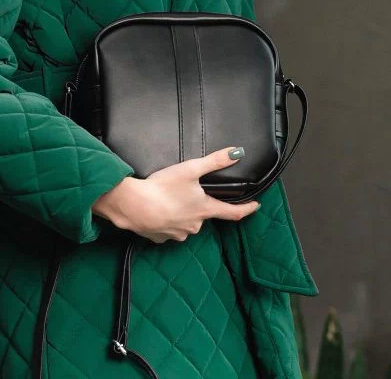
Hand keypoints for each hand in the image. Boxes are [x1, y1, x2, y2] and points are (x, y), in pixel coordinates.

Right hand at [92, 146, 259, 242]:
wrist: (135, 207)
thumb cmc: (164, 187)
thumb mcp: (191, 169)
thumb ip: (215, 161)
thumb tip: (238, 152)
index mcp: (205, 209)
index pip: (233, 213)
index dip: (246, 209)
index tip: (255, 206)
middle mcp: (195, 225)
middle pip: (205, 215)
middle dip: (200, 206)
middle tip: (189, 193)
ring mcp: (178, 234)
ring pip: (187, 223)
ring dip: (183, 214)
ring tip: (170, 200)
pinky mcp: (162, 238)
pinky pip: (169, 229)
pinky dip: (167, 221)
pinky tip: (158, 211)